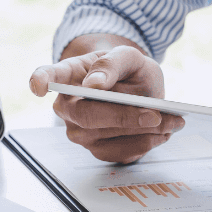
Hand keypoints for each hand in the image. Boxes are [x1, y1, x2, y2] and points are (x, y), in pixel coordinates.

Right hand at [30, 44, 183, 162]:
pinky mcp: (97, 150)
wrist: (139, 89)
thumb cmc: (128, 72)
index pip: (47, 77)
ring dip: (143, 132)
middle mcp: (67, 108)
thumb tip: (94, 84)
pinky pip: (118, 154)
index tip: (38, 86)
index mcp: (68, 77)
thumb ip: (112, 63)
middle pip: (87, 117)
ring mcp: (79, 132)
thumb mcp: (129, 57)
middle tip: (156, 114)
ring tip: (172, 122)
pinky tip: (163, 133)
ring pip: (106, 138)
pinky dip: (145, 145)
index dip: (41, 81)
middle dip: (124, 117)